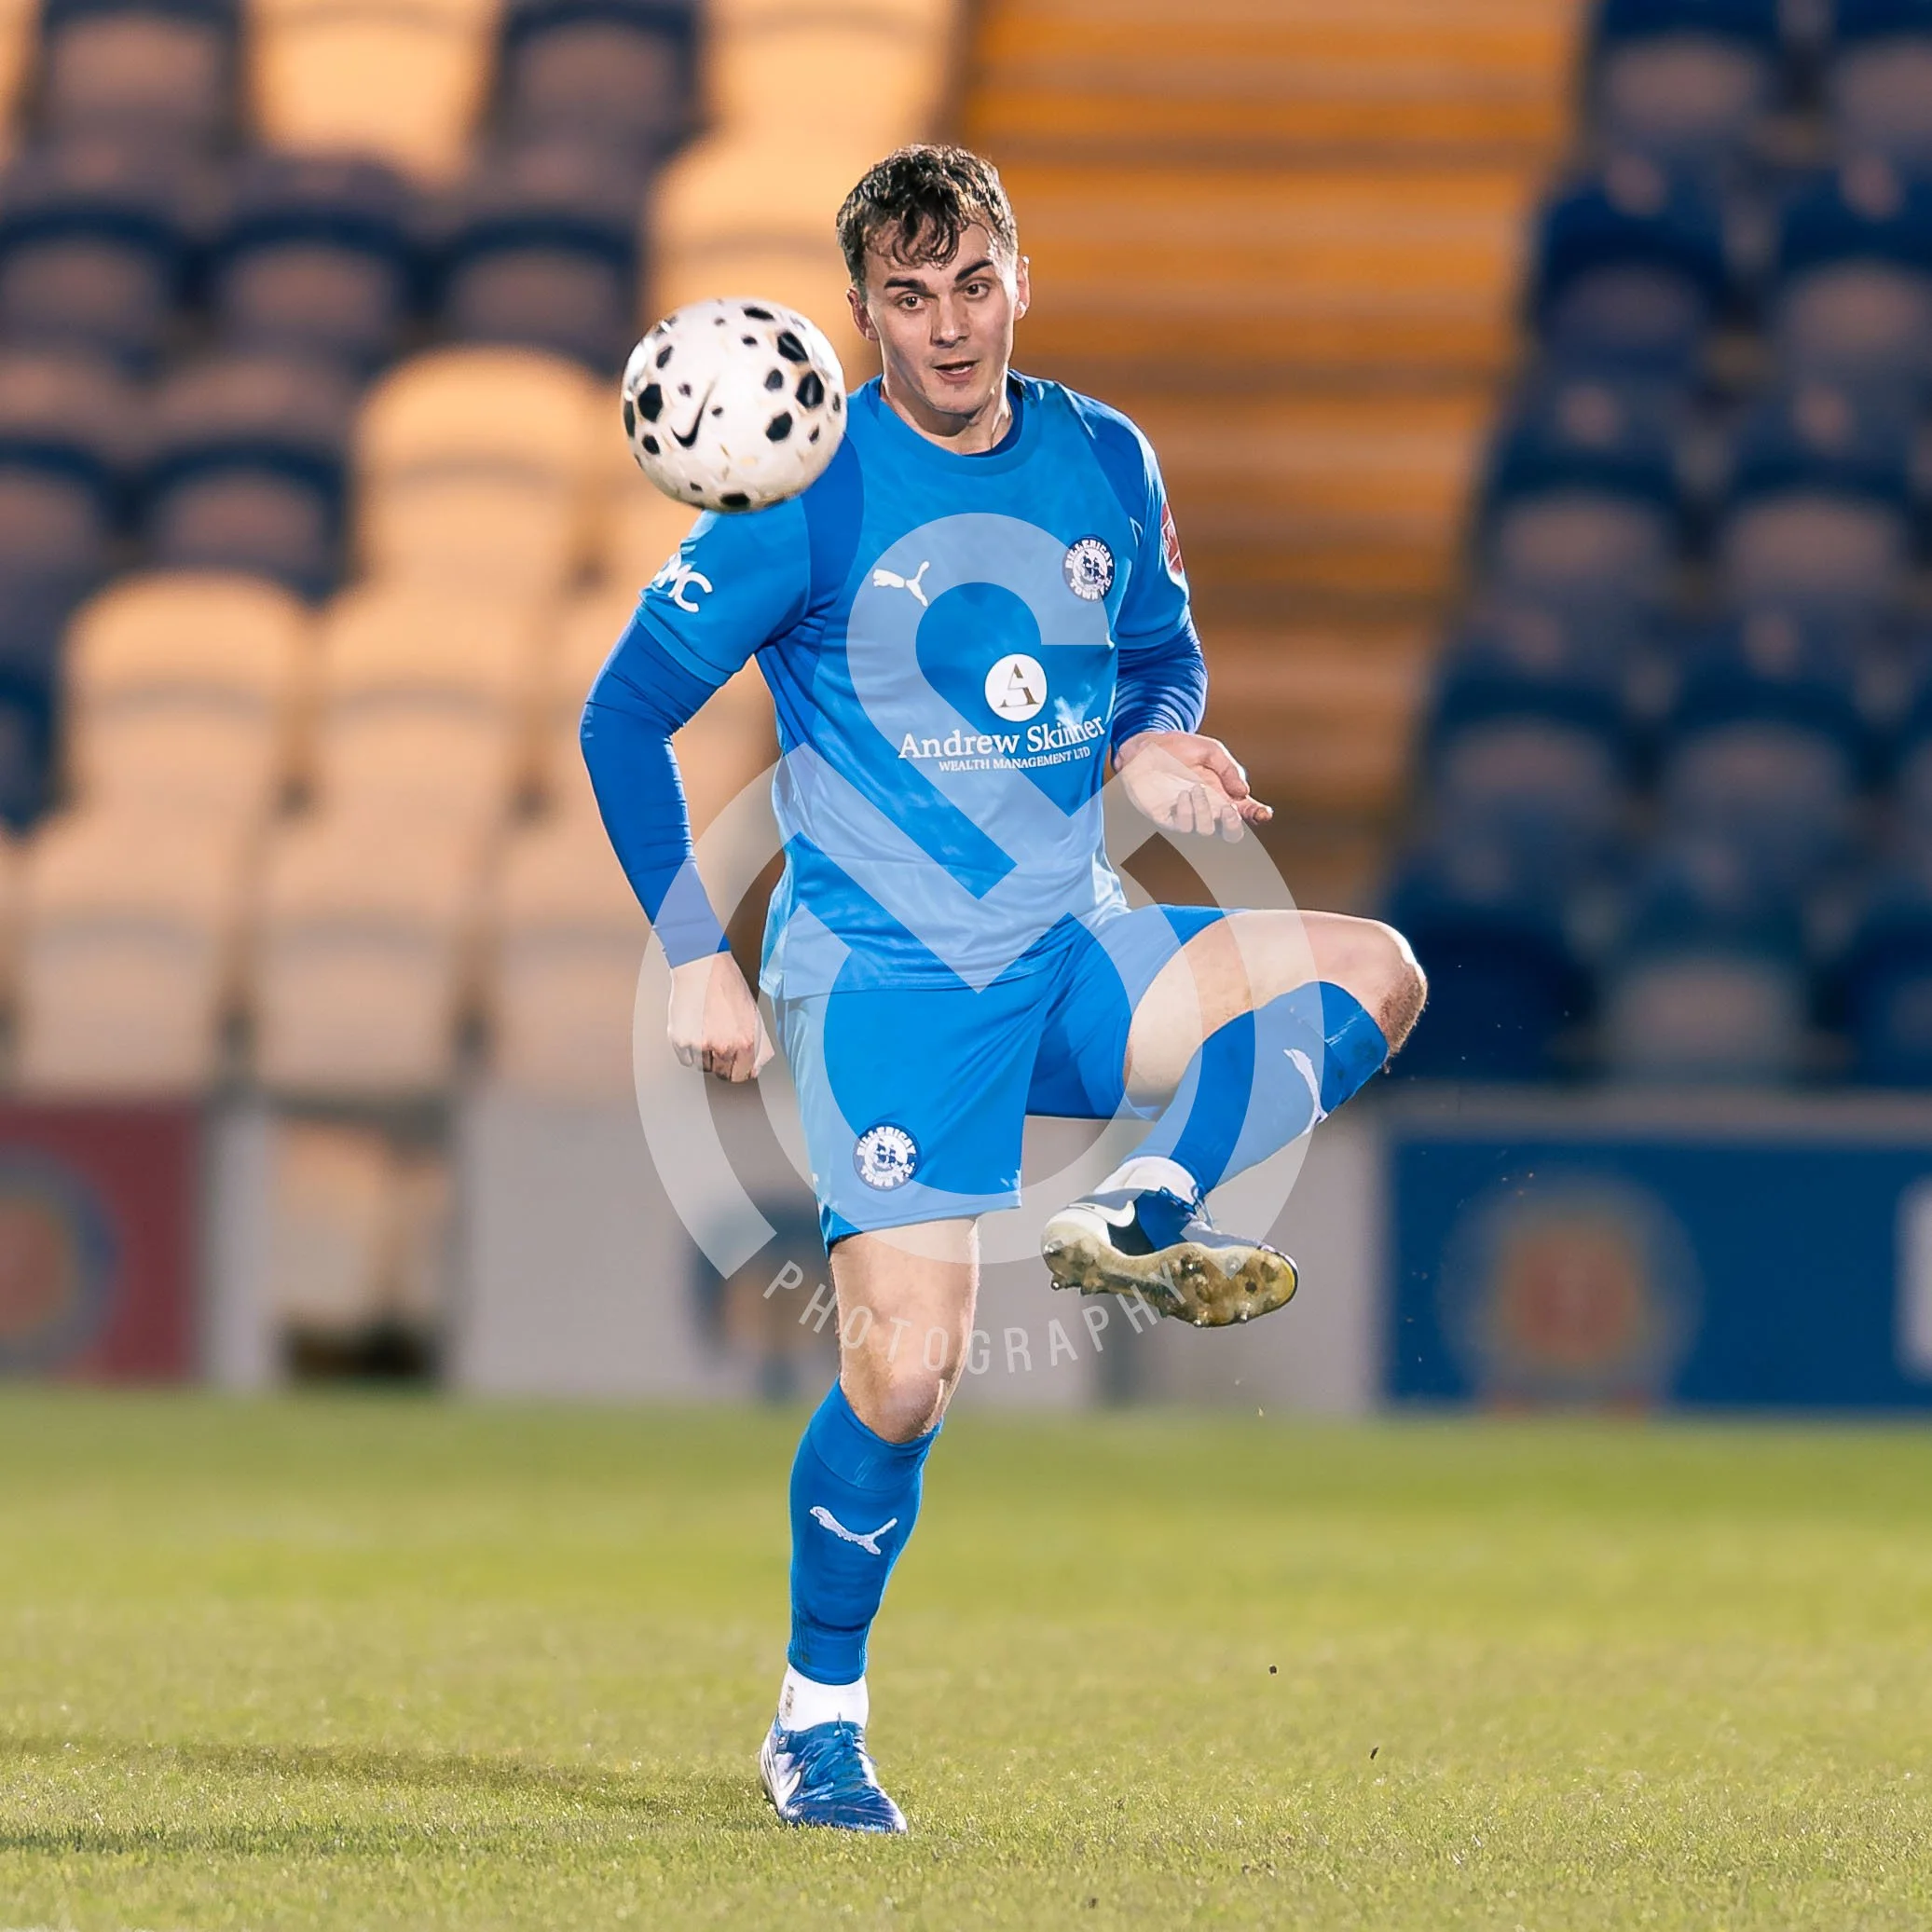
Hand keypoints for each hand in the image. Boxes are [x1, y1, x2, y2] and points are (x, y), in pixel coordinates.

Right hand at [668, 950, 772, 1082]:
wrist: (702, 966)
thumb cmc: (729, 986)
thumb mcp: (755, 1015)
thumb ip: (760, 1046)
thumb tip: (756, 1068)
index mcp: (746, 1042)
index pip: (743, 1075)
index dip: (740, 1069)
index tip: (736, 1065)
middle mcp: (724, 1047)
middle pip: (723, 1074)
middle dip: (723, 1063)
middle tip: (720, 1045)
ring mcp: (700, 1046)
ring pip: (704, 1068)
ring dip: (706, 1057)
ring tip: (707, 1032)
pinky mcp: (680, 1041)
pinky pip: (686, 1060)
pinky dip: (690, 1051)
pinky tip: (695, 1032)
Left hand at [1115, 731, 1273, 840]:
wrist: (1145, 747)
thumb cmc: (1178, 748)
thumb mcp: (1210, 750)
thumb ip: (1229, 769)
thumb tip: (1243, 791)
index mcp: (1223, 792)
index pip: (1245, 810)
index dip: (1258, 814)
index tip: (1264, 813)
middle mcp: (1208, 807)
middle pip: (1230, 831)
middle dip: (1234, 825)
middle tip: (1230, 809)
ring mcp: (1188, 815)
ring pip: (1207, 830)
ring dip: (1206, 812)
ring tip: (1196, 789)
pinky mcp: (1168, 818)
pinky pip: (1184, 826)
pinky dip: (1187, 812)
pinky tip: (1183, 795)